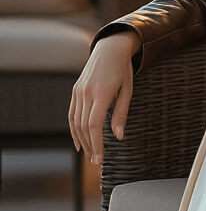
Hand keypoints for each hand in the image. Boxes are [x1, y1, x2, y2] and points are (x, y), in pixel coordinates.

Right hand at [69, 31, 139, 164]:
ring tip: (90, 155)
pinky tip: (79, 142)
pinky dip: (74, 130)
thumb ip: (121, 114)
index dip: (96, 144)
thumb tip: (119, 137)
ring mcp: (79, 91)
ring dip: (82, 141)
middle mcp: (87, 92)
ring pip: (76, 122)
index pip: (94, 124)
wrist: (110, 48)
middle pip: (84, 126)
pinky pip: (72, 114)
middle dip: (90, 146)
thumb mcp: (127, 91)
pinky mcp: (75, 90)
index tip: (100, 159)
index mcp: (102, 93)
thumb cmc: (123, 70)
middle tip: (97, 162)